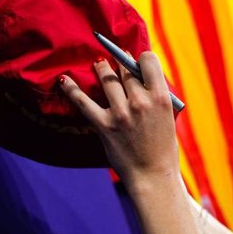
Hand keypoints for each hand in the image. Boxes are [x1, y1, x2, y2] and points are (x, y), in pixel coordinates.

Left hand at [60, 53, 179, 184]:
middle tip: (116, 58)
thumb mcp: (168, 116)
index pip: (148, 61)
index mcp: (161, 98)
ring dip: (101, 68)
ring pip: (107, 79)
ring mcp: (121, 113)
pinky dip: (72, 89)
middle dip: (121, 61)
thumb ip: (155, 96)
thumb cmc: (163, 146)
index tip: (137, 60)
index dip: (142, 57)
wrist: (153, 175)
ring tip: (98, 64)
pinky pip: (83, 102)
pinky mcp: (104, 125)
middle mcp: (140, 102)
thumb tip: (139, 77)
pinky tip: (65, 80)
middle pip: (126, 69)